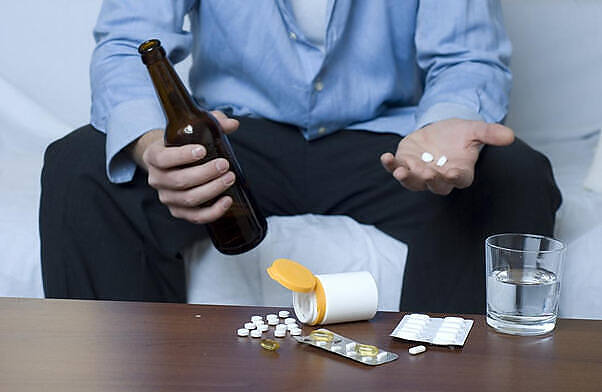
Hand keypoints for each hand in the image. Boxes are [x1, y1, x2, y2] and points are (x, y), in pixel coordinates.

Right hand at [131, 111, 239, 223]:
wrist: (171, 161)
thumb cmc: (183, 143)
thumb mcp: (192, 128)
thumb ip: (212, 122)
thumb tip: (233, 123)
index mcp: (154, 156)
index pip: (163, 158)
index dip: (182, 156)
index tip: (202, 150)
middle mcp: (156, 179)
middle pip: (180, 180)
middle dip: (205, 173)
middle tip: (224, 165)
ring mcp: (167, 197)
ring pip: (189, 199)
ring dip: (212, 190)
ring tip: (229, 178)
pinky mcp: (178, 211)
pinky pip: (195, 217)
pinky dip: (213, 211)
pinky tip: (227, 200)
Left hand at [380, 118, 513, 194]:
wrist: (439, 130)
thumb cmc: (459, 135)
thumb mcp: (475, 130)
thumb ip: (490, 134)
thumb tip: (510, 135)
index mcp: (459, 173)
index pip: (459, 180)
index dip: (455, 178)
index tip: (451, 173)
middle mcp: (439, 178)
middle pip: (435, 185)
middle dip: (430, 180)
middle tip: (426, 172)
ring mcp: (420, 173)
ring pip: (413, 182)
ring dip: (406, 177)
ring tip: (400, 171)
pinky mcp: (405, 165)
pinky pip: (396, 169)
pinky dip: (390, 166)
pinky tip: (385, 157)